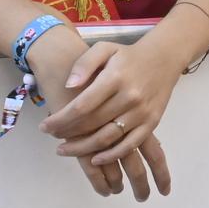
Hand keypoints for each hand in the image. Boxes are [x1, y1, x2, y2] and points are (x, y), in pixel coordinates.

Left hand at [40, 39, 181, 201]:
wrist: (164, 58)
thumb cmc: (128, 55)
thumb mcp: (104, 48)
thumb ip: (84, 64)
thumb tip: (69, 85)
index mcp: (114, 77)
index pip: (82, 105)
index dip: (60, 119)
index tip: (44, 126)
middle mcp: (129, 97)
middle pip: (92, 124)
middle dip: (67, 134)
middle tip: (51, 137)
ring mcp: (141, 112)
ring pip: (108, 138)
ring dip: (83, 149)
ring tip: (64, 150)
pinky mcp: (151, 123)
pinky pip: (129, 145)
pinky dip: (111, 155)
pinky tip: (94, 159)